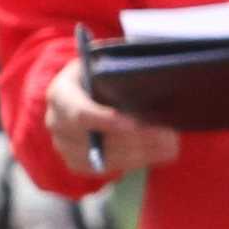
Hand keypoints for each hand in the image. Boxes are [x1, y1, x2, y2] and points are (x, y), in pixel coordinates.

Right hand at [39, 58, 183, 186]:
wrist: (87, 88)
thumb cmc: (101, 70)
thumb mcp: (106, 59)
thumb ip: (119, 66)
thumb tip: (150, 74)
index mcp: (61, 93)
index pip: (78, 112)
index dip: (105, 120)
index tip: (134, 124)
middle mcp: (57, 123)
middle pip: (95, 140)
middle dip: (134, 139)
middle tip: (167, 134)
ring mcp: (65, 146)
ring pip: (104, 158)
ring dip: (141, 153)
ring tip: (171, 143)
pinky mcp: (78, 162)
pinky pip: (108, 168)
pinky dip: (137, 161)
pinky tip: (161, 152)